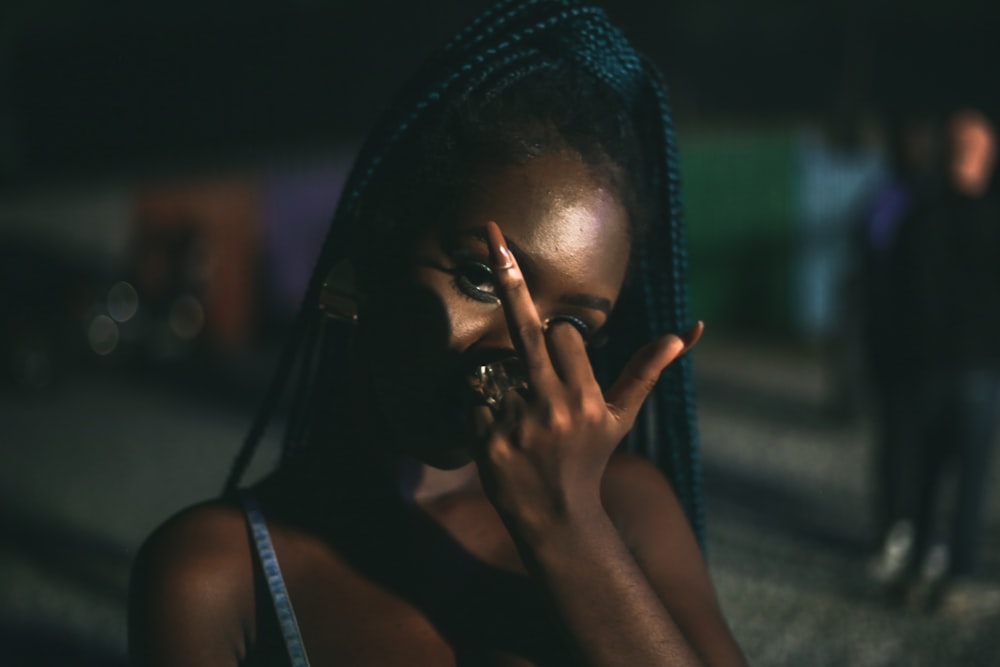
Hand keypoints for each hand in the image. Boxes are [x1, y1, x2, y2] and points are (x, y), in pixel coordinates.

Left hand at [472, 221, 701, 541]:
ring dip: (496, 376)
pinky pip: (471, 395)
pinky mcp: (485, 439)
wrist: (554, 516)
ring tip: (514, 411)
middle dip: (508, 277)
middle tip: (492, 234)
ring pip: (491, 366)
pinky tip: (495, 427)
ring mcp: (516, 423)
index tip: (560, 358)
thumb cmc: (589, 458)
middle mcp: (553, 407)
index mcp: (586, 397)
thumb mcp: (621, 417)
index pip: (563, 335)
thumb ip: (646, 371)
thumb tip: (688, 331)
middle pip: (525, 328)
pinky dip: (477, 402)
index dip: (557, 340)